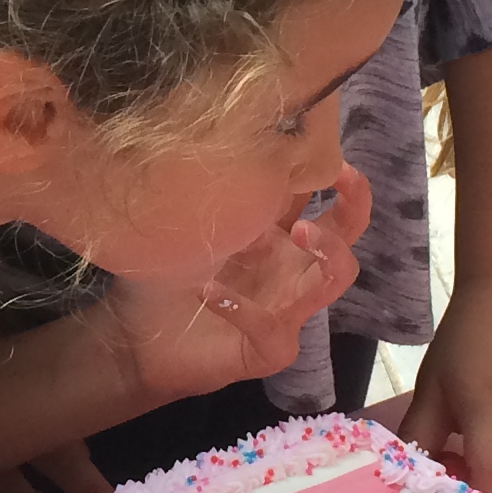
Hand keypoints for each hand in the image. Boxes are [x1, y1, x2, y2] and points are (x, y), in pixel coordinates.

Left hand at [99, 166, 372, 408]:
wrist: (137, 339)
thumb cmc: (166, 277)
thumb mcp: (195, 227)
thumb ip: (225, 198)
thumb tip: (242, 144)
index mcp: (279, 237)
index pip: (321, 201)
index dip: (336, 174)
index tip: (325, 145)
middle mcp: (291, 268)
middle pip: (346, 235)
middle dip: (354, 203)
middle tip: (343, 176)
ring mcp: (288, 310)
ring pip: (333, 279)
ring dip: (327, 250)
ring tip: (301, 230)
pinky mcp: (271, 349)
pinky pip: (270, 326)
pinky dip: (239, 305)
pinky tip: (205, 290)